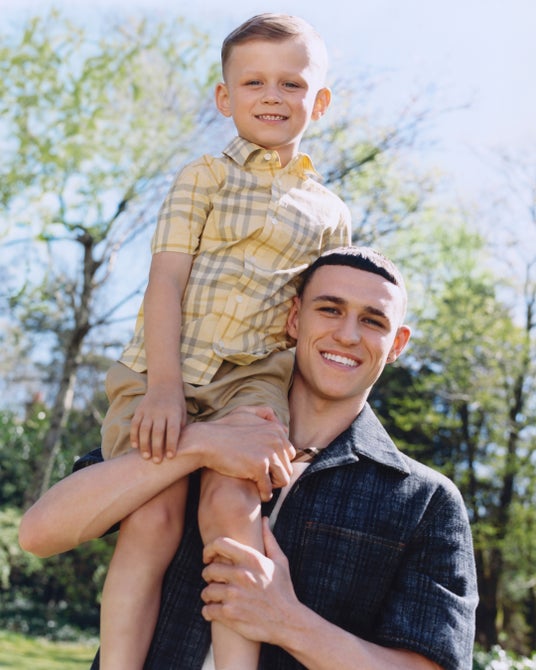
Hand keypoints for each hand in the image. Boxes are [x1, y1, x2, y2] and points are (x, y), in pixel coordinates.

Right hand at [130, 384, 185, 462]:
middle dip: (157, 448)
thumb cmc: (177, 404)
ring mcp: (148, 410)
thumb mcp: (183, 413)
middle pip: (157, 432)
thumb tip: (177, 448)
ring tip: (145, 457)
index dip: (171, 444)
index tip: (170, 457)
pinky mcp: (139, 410)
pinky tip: (135, 446)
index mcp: (174, 413)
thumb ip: (180, 428)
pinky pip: (135, 424)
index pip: (173, 430)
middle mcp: (161, 412)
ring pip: (144, 430)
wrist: (164, 384)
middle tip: (156, 461)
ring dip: (144, 445)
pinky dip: (134, 436)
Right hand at [197, 407, 294, 500]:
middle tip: (264, 478)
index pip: (289, 452)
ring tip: (263, 486)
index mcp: (276, 429)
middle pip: (288, 466)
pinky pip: (269, 488)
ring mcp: (269, 453)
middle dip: (277, 474)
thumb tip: (280, 423)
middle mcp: (276, 439)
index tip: (266, 467)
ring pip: (284, 479)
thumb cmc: (223, 428)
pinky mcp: (259, 467)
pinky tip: (259, 494)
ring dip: (273, 485)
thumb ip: (263, 413)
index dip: (278, 462)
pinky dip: (265, 494)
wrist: (206, 441)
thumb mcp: (244, 411)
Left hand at [201, 518, 298, 644]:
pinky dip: (208, 611)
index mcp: (251, 559)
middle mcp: (241, 575)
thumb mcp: (280, 561)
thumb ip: (269, 539)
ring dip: (208, 594)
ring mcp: (234, 595)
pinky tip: (214, 610)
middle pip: (209, 569)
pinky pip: (207, 610)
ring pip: (206, 591)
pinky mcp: (230, 614)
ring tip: (214, 596)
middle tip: (213, 579)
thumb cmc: (283, 590)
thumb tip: (263, 519)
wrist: (288, 622)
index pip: (219, 544)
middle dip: (208, 575)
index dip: (209, 549)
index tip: (208, 557)